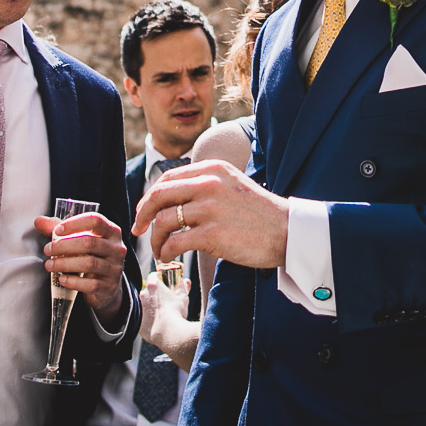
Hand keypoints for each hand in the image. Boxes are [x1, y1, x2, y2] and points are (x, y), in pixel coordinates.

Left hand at [37, 211, 129, 324]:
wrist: (107, 285)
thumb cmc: (91, 256)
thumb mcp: (81, 239)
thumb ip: (61, 229)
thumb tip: (39, 221)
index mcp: (112, 232)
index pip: (95, 221)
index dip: (75, 223)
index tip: (57, 231)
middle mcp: (117, 248)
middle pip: (90, 243)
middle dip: (64, 246)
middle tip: (47, 250)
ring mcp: (115, 268)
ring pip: (89, 264)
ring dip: (65, 264)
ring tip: (49, 265)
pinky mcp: (109, 287)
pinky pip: (91, 284)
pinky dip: (73, 281)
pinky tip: (61, 279)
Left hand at [135, 160, 289, 270]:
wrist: (287, 232)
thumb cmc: (258, 214)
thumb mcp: (231, 185)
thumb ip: (204, 184)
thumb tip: (171, 197)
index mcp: (212, 169)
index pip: (168, 178)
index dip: (149, 196)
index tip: (144, 212)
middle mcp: (209, 184)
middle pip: (159, 195)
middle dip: (143, 214)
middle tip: (139, 229)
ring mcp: (210, 208)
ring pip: (163, 221)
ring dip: (155, 238)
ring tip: (160, 249)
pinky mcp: (212, 234)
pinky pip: (174, 242)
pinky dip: (166, 251)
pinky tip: (169, 257)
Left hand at [139, 272, 201, 371]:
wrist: (168, 332)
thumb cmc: (176, 313)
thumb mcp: (183, 298)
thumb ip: (183, 288)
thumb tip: (186, 281)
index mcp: (153, 286)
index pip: (153, 276)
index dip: (158, 279)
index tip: (163, 283)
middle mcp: (143, 294)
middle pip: (147, 291)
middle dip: (154, 295)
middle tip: (163, 301)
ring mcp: (138, 308)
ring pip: (143, 305)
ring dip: (149, 307)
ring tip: (160, 315)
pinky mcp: (137, 321)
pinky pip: (141, 319)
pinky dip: (146, 320)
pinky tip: (155, 324)